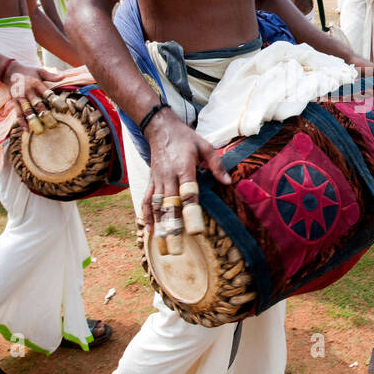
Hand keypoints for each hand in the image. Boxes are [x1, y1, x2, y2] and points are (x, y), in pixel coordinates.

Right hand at [5, 62, 59, 130]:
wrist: (9, 71)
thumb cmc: (29, 72)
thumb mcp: (40, 71)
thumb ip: (51, 76)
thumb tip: (64, 76)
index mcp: (36, 84)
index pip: (47, 93)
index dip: (54, 101)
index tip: (63, 109)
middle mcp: (28, 91)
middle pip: (37, 104)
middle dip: (44, 114)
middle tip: (52, 123)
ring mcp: (20, 97)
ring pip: (27, 110)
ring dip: (33, 120)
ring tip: (40, 129)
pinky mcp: (15, 102)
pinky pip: (18, 113)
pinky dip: (21, 121)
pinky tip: (27, 130)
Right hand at [142, 109, 229, 231]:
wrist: (160, 128)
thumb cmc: (185, 138)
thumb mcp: (205, 146)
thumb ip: (216, 165)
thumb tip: (228, 182)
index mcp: (184, 167)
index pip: (188, 192)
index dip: (190, 210)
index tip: (195, 228)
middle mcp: (169, 176)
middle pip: (170, 204)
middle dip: (173, 225)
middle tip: (176, 246)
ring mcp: (158, 179)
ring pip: (157, 205)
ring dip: (159, 224)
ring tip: (162, 242)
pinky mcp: (151, 181)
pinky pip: (147, 199)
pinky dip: (146, 215)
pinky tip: (149, 229)